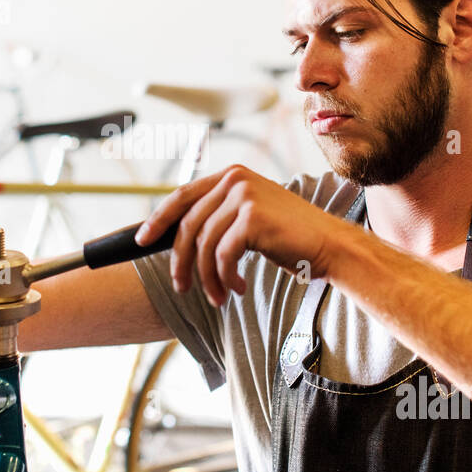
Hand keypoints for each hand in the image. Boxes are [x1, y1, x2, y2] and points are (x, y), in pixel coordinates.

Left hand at [134, 165, 354, 306]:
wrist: (329, 245)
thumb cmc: (290, 238)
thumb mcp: (250, 219)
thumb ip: (220, 217)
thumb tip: (177, 238)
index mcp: (232, 176)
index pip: (183, 195)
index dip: (158, 218)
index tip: (142, 240)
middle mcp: (235, 180)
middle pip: (188, 225)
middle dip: (180, 261)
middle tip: (182, 287)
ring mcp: (244, 197)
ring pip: (204, 245)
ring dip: (207, 277)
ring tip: (217, 296)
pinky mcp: (252, 219)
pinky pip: (223, 256)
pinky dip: (226, 278)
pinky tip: (238, 288)